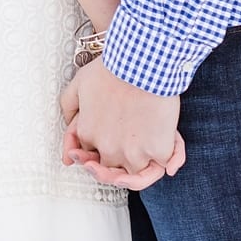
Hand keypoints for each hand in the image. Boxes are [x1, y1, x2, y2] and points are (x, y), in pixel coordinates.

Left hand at [59, 59, 183, 187]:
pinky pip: (163, 166)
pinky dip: (170, 163)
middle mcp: (108, 149)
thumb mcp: (79, 82)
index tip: (95, 159)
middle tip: (118, 172)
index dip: (93, 156)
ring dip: (138, 175)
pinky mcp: (158, 150)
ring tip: (143, 170)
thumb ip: (69, 105)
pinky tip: (169, 165)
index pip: (88, 155)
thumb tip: (70, 123)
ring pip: (135, 176)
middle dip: (111, 172)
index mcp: (88, 133)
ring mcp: (134, 153)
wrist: (142, 64)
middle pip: (110, 170)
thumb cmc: (113, 68)